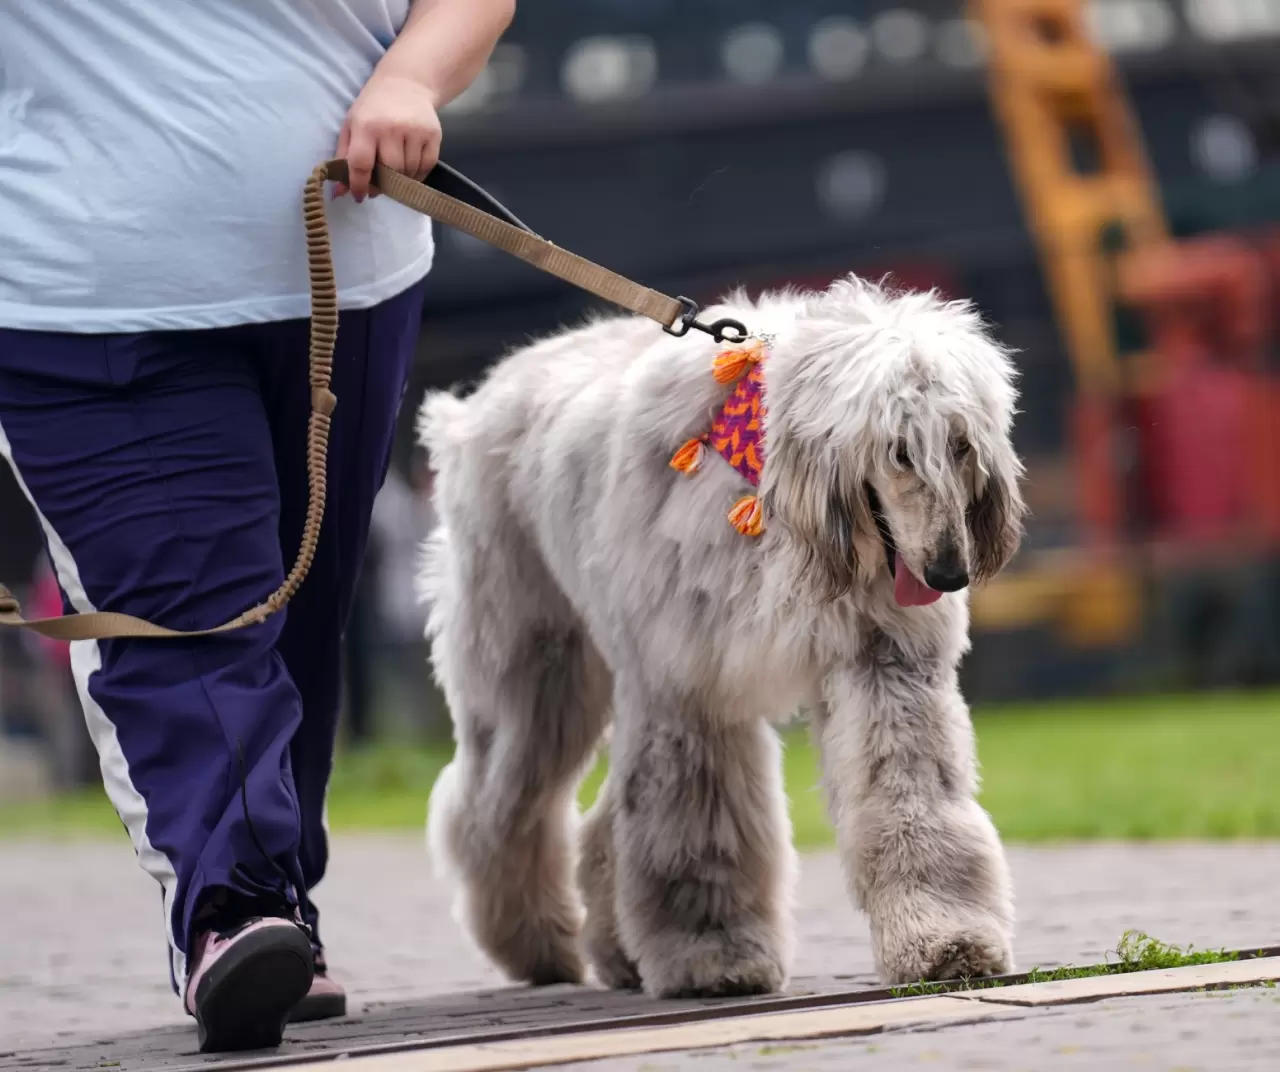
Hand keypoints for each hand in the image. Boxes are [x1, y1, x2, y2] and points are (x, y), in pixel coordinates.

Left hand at [333, 72, 442, 200]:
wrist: (407, 83)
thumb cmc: (373, 108)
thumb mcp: (352, 125)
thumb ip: (344, 158)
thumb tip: (339, 192)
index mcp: (366, 125)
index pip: (361, 164)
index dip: (359, 184)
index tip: (360, 196)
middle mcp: (391, 128)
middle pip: (390, 171)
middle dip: (384, 182)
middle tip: (381, 182)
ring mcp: (415, 131)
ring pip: (409, 172)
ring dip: (402, 178)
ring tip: (396, 170)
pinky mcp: (433, 135)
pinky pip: (426, 167)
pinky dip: (417, 174)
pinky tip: (410, 167)